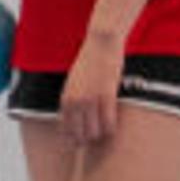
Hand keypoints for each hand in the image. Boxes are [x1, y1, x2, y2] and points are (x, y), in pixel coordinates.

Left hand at [62, 30, 125, 145]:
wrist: (100, 42)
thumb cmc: (89, 61)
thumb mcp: (74, 82)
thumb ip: (72, 99)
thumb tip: (78, 118)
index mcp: (65, 99)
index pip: (66, 131)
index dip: (76, 138)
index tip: (84, 138)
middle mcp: (75, 102)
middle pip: (80, 136)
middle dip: (89, 138)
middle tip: (97, 134)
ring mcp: (90, 100)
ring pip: (95, 133)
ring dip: (100, 134)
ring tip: (105, 128)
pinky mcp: (107, 96)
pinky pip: (109, 124)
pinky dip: (111, 128)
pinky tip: (114, 123)